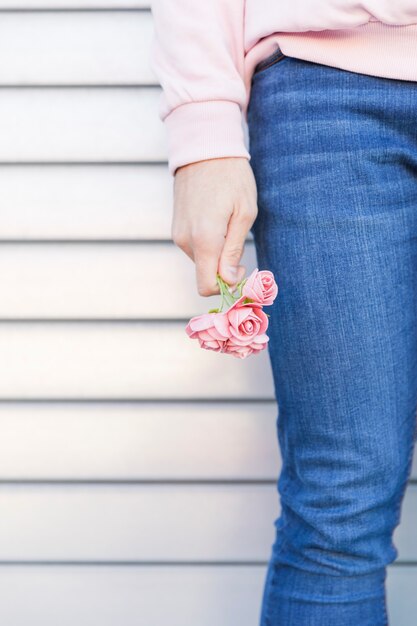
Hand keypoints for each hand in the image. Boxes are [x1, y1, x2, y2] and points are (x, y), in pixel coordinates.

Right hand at [171, 157, 257, 296]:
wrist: (203, 147)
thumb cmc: (231, 177)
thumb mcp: (244, 213)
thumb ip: (234, 251)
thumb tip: (230, 280)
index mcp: (204, 239)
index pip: (206, 286)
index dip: (226, 287)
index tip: (242, 270)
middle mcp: (185, 240)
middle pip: (205, 274)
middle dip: (223, 267)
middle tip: (239, 241)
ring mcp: (177, 234)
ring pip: (200, 260)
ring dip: (216, 253)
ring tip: (227, 223)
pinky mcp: (175, 227)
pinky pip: (194, 247)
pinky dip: (207, 243)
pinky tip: (216, 219)